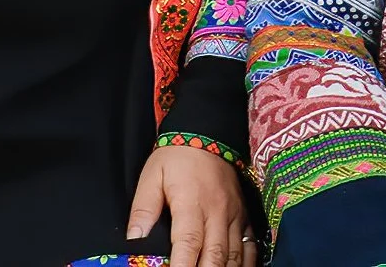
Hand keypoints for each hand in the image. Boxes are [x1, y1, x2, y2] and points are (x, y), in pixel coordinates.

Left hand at [127, 144, 257, 266]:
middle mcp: (217, 212)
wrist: (207, 131)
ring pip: (235, 253)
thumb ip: (143, 208)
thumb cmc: (175, 157)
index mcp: (191, 204)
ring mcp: (234, 214)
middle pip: (215, 255)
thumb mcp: (151, 176)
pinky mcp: (244, 212)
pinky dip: (246, 262)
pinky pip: (250, 243)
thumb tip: (134, 237)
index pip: (188, 244)